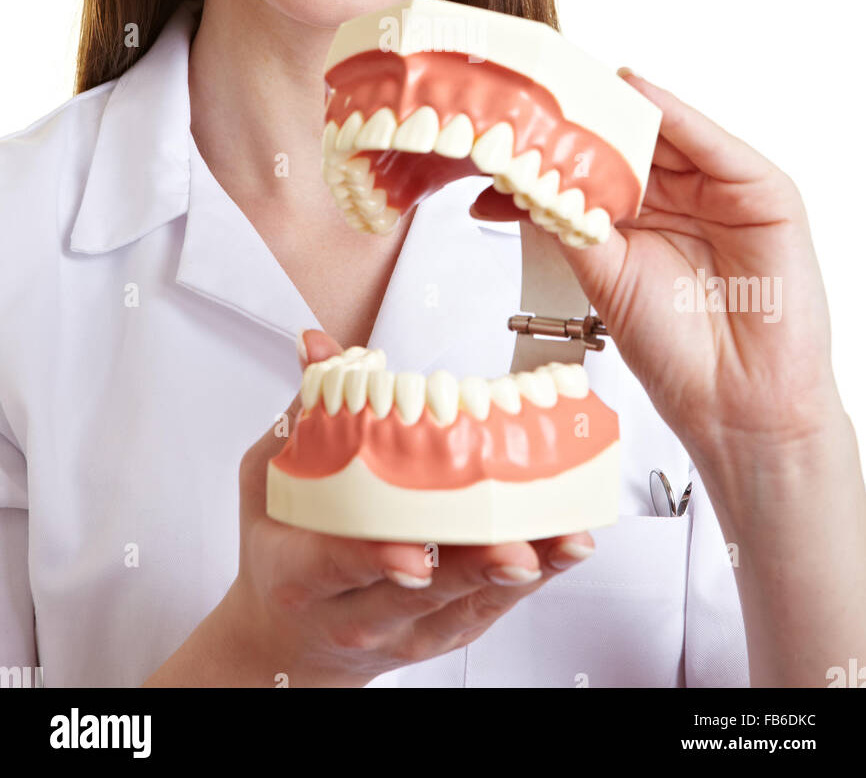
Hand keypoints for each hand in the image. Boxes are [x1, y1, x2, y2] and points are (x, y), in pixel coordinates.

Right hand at [219, 331, 595, 687]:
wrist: (285, 639)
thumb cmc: (279, 554)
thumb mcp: (268, 481)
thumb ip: (300, 414)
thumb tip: (319, 345)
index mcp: (301, 573)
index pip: (339, 565)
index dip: (378, 559)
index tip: (414, 553)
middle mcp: (355, 612)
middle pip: (417, 596)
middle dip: (468, 572)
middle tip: (512, 549)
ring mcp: (404, 630)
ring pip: (466, 606)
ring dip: (516, 575)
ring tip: (557, 541)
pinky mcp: (445, 633)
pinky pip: (494, 608)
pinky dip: (536, 578)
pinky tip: (564, 548)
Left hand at [541, 70, 842, 463]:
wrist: (736, 404)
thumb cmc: (678, 353)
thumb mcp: (603, 274)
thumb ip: (570, 221)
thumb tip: (519, 183)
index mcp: (643, 219)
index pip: (598, 165)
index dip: (557, 148)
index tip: (508, 131)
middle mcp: (683, 200)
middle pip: (633, 142)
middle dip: (586, 122)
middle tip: (540, 99)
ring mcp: (724, 194)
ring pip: (671, 135)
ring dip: (625, 110)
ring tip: (580, 89)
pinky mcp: (766, 195)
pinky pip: (718, 146)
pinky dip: (679, 117)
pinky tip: (641, 96)